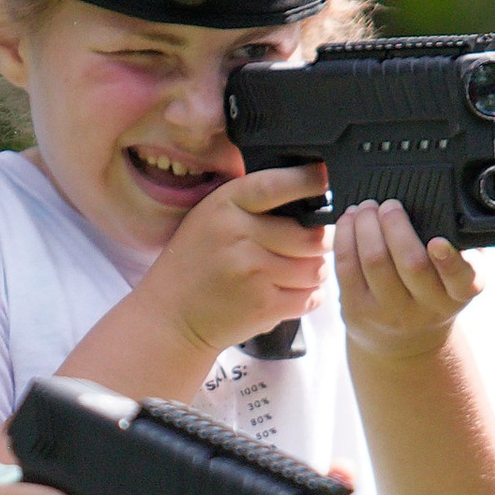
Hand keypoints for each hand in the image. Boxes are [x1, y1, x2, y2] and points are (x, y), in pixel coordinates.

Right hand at [139, 168, 332, 364]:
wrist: (172, 316)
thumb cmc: (195, 264)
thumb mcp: (210, 217)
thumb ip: (251, 204)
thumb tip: (307, 194)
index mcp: (225, 206)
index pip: (276, 185)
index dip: (308, 180)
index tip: (323, 178)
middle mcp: (239, 236)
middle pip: (309, 235)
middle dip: (321, 240)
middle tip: (316, 243)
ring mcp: (253, 272)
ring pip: (314, 268)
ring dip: (316, 270)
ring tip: (302, 270)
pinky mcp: (263, 305)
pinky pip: (309, 297)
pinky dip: (310, 295)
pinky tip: (295, 291)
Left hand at [334, 201, 478, 353]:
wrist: (403, 342)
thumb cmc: (430, 291)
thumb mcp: (454, 276)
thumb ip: (459, 246)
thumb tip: (446, 204)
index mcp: (457, 294)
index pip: (462, 280)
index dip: (449, 260)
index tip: (437, 241)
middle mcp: (426, 309)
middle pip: (411, 263)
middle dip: (396, 225)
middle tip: (390, 205)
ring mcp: (390, 313)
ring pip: (375, 261)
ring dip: (367, 225)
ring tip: (367, 207)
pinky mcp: (357, 311)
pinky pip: (347, 267)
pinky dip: (345, 236)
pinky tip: (349, 221)